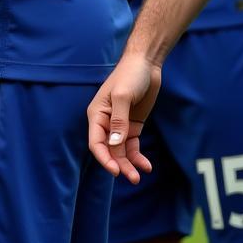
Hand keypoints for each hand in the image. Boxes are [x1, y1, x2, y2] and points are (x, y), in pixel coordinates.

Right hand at [86, 51, 160, 182]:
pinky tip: (147, 166)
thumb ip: (119, 120)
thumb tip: (114, 144)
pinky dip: (138, 157)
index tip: (115, 171)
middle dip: (119, 165)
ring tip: (139, 176)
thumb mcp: (123, 96)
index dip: (104, 158)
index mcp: (97, 114)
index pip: (96, 142)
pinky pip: (132, 146)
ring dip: (128, 164)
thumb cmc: (130, 75)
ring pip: (120, 151)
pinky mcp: (132, 126)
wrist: (145, 65)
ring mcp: (119, 125)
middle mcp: (106, 122)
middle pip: (109, 150)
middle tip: (133, 178)